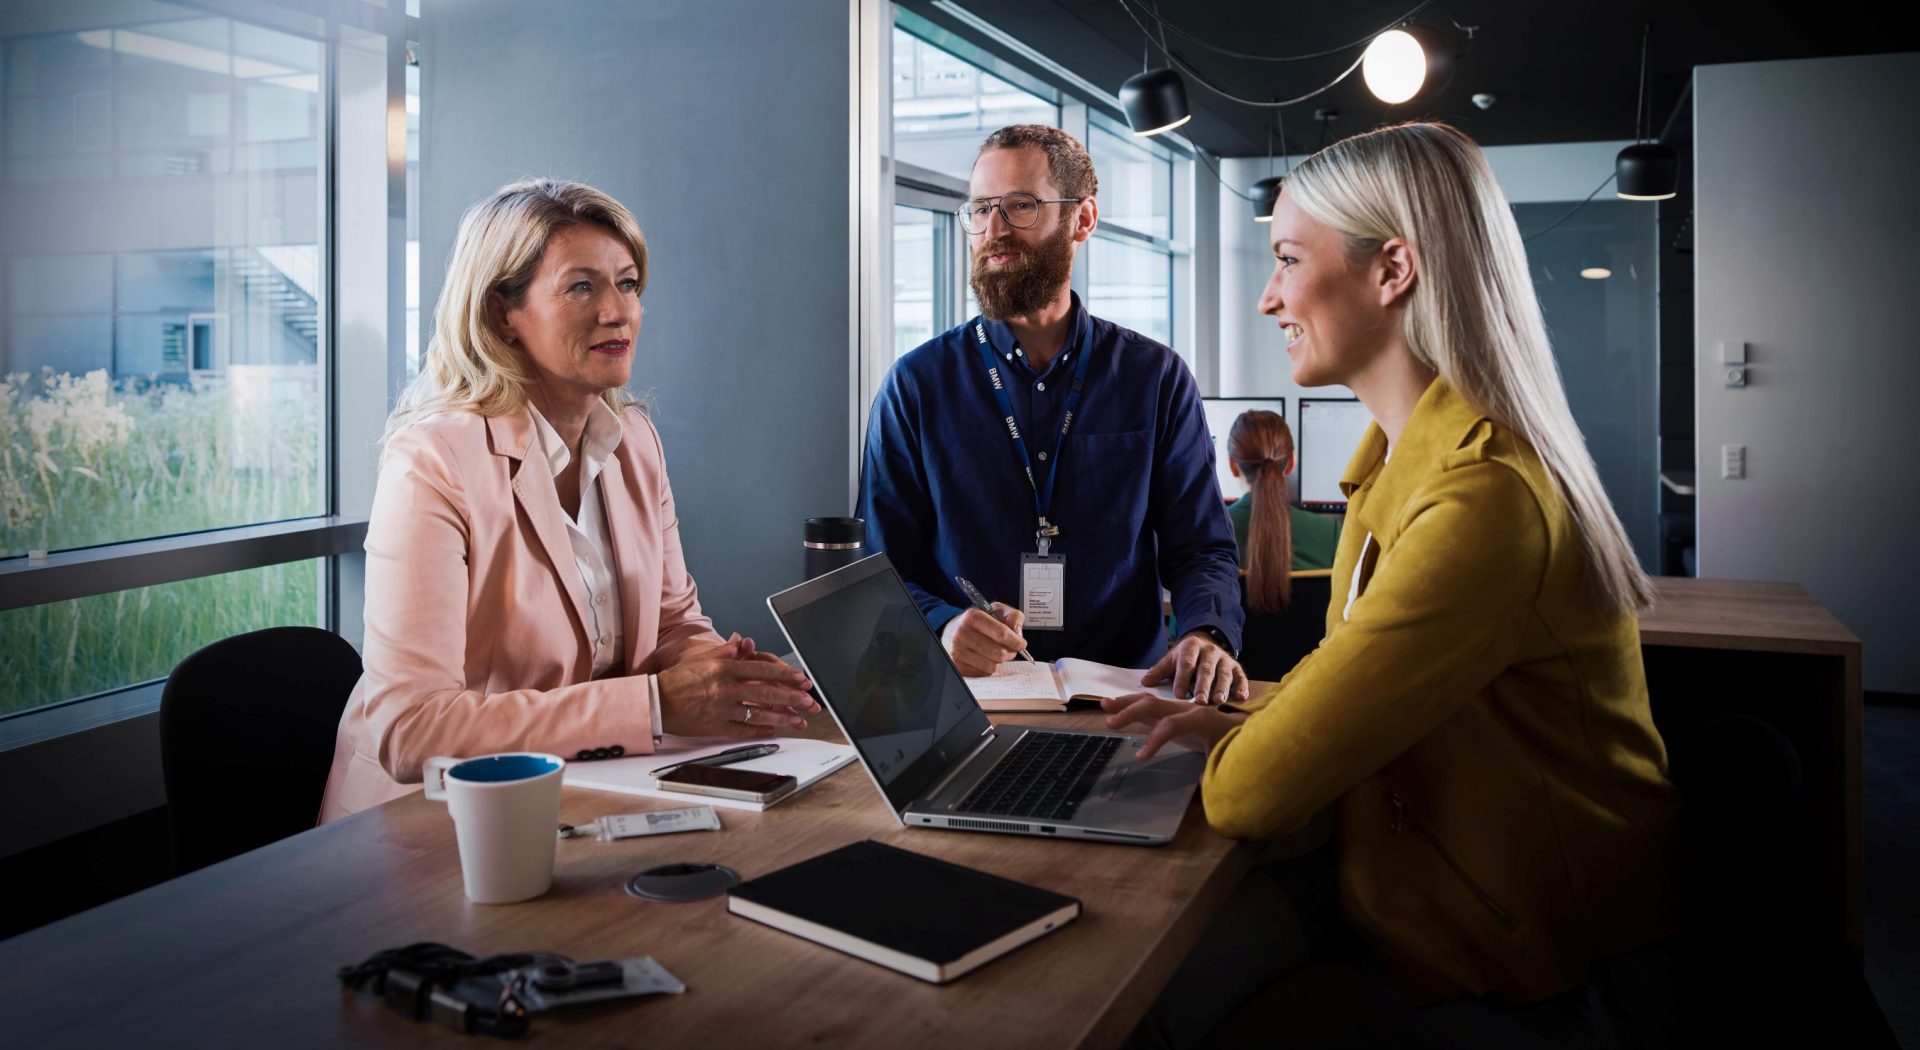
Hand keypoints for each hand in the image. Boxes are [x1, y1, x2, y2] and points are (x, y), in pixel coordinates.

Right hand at [657, 636, 818, 737]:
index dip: (784, 674)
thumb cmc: (678, 680)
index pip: (761, 669)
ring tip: (798, 720)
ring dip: (781, 717)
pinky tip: (773, 730)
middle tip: (807, 700)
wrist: (656, 702)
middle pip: (765, 692)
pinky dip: (760, 730)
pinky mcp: (716, 726)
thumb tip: (744, 644)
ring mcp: (722, 709)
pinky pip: (743, 730)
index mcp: (723, 669)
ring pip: (759, 713)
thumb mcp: (702, 659)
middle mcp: (725, 688)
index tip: (800, 677)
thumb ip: (726, 652)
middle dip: (790, 697)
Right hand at [944, 603, 1026, 676]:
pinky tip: (985, 657)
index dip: (1016, 641)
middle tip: (1010, 648)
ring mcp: (958, 651)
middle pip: (999, 653)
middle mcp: (962, 634)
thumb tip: (1018, 634)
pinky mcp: (958, 665)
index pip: (1001, 633)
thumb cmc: (979, 622)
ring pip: (992, 665)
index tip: (1021, 644)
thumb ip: (1013, 617)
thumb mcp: (997, 611)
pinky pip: (984, 673)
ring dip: (999, 661)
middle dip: (1010, 652)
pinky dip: (989, 667)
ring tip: (996, 651)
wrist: (954, 630)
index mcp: (973, 617)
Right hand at [1100, 694, 1244, 760]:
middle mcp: (1187, 709)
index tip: (1140, 758)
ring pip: (1149, 702)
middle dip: (1131, 713)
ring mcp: (1179, 709)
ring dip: (1126, 704)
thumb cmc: (1236, 744)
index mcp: (1201, 719)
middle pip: (1155, 706)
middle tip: (1110, 724)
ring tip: (1104, 705)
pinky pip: (1150, 707)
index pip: (1171, 726)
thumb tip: (1203, 780)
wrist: (1244, 730)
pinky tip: (1116, 706)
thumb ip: (1215, 769)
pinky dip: (1132, 706)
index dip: (1154, 740)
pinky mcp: (1173, 713)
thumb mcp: (1228, 758)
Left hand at [1143, 631, 1248, 705]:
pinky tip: (1242, 698)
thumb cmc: (1185, 659)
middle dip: (1203, 686)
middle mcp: (1210, 651)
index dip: (1183, 678)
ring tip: (1218, 701)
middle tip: (1199, 701)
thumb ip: (1159, 671)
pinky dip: (1242, 687)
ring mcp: (1225, 659)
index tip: (1179, 694)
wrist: (1206, 645)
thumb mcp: (1172, 660)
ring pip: (1224, 674)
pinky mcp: (1237, 668)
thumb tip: (1144, 682)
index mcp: (1191, 647)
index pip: (1186, 663)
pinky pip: (1241, 677)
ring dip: (1221, 688)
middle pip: (1206, 669)